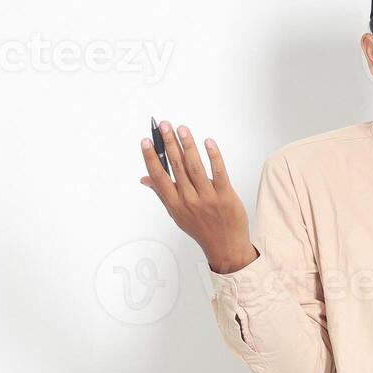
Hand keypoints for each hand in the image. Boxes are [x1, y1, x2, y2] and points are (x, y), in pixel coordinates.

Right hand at [139, 120, 256, 273]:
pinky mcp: (226, 196)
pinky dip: (213, 156)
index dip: (151, 158)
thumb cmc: (202, 229)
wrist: (226, 247)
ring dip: (188, 145)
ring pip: (195, 167)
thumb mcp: (178, 215)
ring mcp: (208, 198)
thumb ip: (162, 194)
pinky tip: (208, 142)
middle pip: (176, 167)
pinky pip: (219, 172)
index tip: (146, 142)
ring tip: (181, 129)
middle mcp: (189, 200)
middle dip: (169, 144)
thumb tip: (145, 179)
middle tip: (164, 125)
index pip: (159, 177)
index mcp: (175, 205)